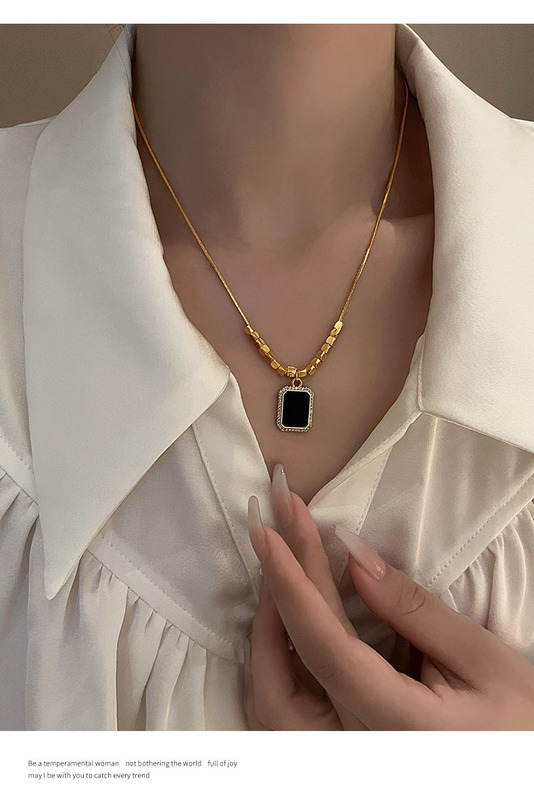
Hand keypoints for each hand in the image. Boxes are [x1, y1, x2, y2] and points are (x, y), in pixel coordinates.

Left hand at [244, 466, 533, 729]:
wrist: (524, 775)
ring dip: (269, 627)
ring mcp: (343, 756)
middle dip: (277, 589)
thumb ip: (412, 610)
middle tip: (273, 529)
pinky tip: (289, 611)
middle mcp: (356, 749)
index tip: (270, 531)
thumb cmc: (518, 720)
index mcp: (397, 726)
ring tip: (276, 565)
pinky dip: (281, 654)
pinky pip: (290, 707)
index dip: (291, 585)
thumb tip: (351, 554)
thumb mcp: (481, 658)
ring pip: (274, 697)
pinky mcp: (343, 751)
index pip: (323, 648)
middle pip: (289, 666)